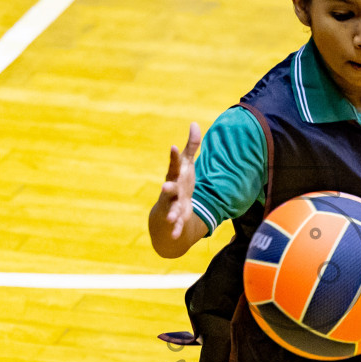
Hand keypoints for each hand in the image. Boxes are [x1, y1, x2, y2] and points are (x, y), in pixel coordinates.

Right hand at [156, 122, 200, 238]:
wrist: (169, 209)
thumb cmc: (180, 183)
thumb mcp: (187, 164)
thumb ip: (192, 146)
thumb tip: (195, 124)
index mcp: (175, 176)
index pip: (174, 165)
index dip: (174, 157)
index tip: (174, 147)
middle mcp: (171, 190)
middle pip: (169, 188)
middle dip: (167, 188)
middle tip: (165, 186)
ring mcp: (172, 205)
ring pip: (171, 209)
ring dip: (172, 214)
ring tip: (172, 218)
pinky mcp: (176, 218)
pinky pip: (176, 226)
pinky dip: (176, 231)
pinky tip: (176, 237)